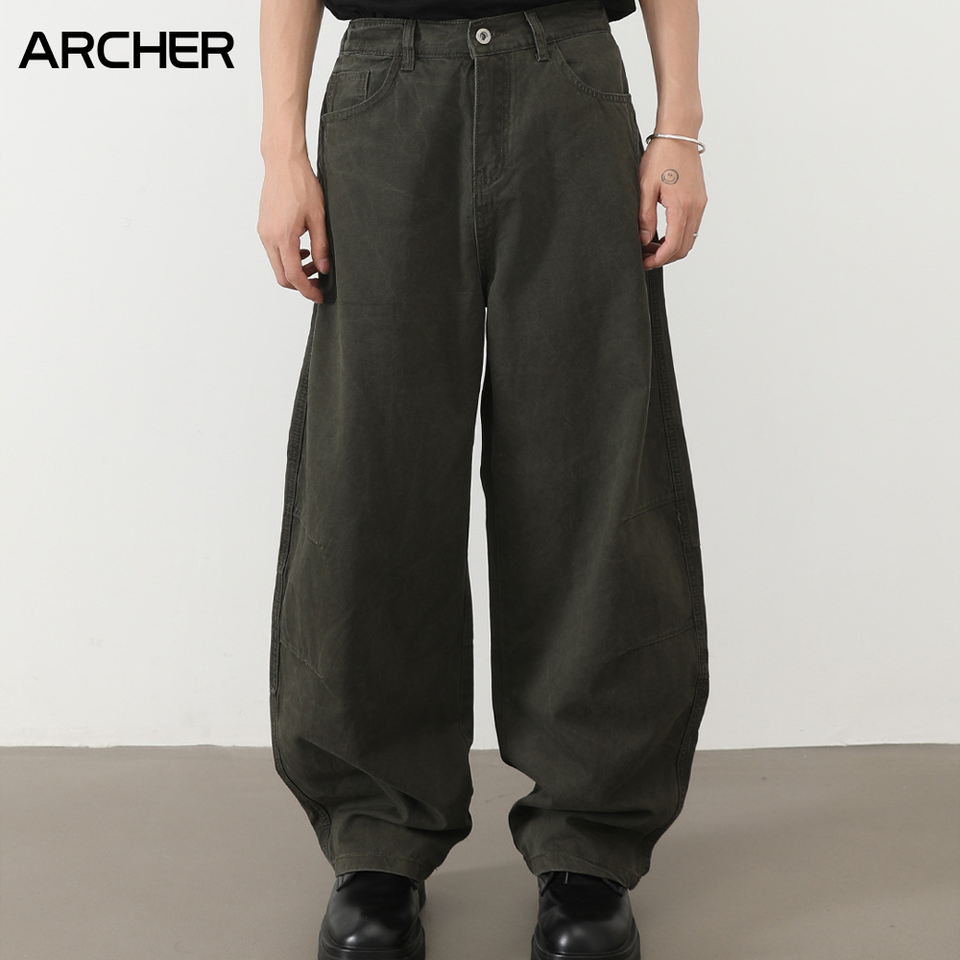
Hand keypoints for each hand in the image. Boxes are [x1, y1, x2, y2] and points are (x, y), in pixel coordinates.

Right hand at [257, 155, 329, 302]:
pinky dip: (288, 258)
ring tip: (314, 262)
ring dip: (295, 270)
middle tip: (319, 282)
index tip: (319, 296)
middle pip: (282, 276)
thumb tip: (324, 269)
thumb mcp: (319, 217)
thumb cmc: (302, 185)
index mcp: (283, 237)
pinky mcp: (263, 227)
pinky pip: (273, 253)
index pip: (293, 276)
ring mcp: (263, 233)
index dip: (307, 290)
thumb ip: (321, 246)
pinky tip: (303, 249)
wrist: (283, 163)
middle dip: (301, 284)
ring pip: (277, 265)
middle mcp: (269, 237)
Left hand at [638, 138, 706, 269]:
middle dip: (664, 258)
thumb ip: (645, 216)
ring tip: (650, 246)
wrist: (679, 135)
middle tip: (645, 257)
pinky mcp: (700, 200)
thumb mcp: (645, 187)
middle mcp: (695, 207)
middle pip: (684, 247)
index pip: (673, 245)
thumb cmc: (660, 156)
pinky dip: (678, 237)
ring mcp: (700, 204)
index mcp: (681, 206)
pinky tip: (661, 234)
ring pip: (689, 239)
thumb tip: (643, 240)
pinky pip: (692, 227)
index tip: (644, 263)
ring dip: (671, 248)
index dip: (658, 259)